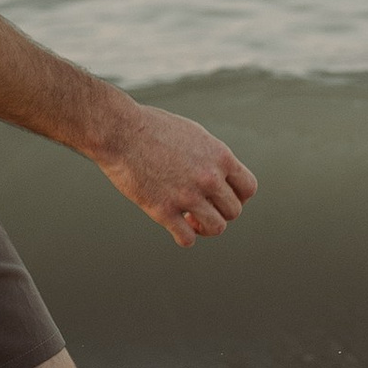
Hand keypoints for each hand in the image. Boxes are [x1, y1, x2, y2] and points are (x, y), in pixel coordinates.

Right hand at [98, 101, 258, 247]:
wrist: (120, 131)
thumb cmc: (152, 128)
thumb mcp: (193, 134)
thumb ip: (210, 156)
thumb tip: (221, 175)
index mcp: (220, 156)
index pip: (248, 188)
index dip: (238, 196)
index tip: (222, 197)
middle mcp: (209, 178)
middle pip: (234, 211)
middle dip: (220, 212)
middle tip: (203, 207)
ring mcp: (187, 195)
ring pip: (216, 228)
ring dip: (205, 227)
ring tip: (191, 219)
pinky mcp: (163, 210)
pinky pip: (187, 238)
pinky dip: (185, 237)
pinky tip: (176, 227)